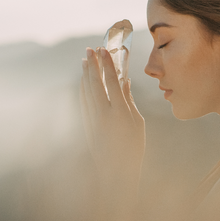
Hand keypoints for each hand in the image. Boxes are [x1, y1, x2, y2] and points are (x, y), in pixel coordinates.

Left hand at [80, 47, 144, 183]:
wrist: (115, 171)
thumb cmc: (133, 147)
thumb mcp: (137, 123)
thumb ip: (129, 100)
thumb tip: (125, 81)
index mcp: (120, 113)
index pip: (112, 82)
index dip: (107, 64)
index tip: (104, 50)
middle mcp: (104, 115)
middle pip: (95, 83)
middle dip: (92, 64)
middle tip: (90, 49)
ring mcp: (92, 120)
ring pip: (86, 91)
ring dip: (85, 74)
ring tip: (85, 60)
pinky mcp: (86, 125)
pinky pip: (82, 101)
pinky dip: (82, 88)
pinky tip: (83, 80)